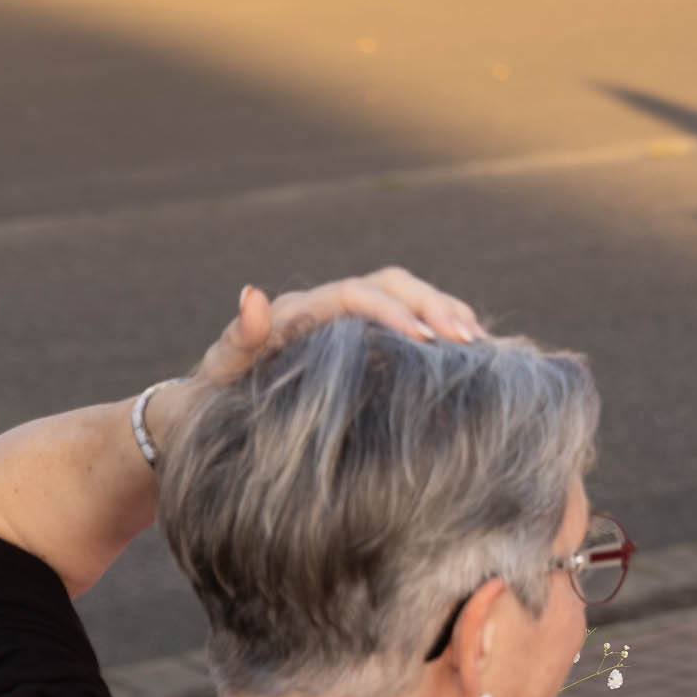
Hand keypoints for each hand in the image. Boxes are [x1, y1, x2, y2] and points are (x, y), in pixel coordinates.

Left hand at [195, 267, 484, 388]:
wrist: (214, 412)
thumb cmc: (220, 395)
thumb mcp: (223, 370)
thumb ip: (240, 336)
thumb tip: (252, 294)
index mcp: (302, 311)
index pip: (358, 295)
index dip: (395, 311)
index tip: (427, 340)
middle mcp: (331, 308)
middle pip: (394, 285)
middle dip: (435, 305)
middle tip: (468, 341)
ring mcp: (352, 325)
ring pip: (410, 298)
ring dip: (448, 314)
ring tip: (481, 345)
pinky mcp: (369, 346)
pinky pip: (414, 326)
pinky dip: (446, 334)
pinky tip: (473, 357)